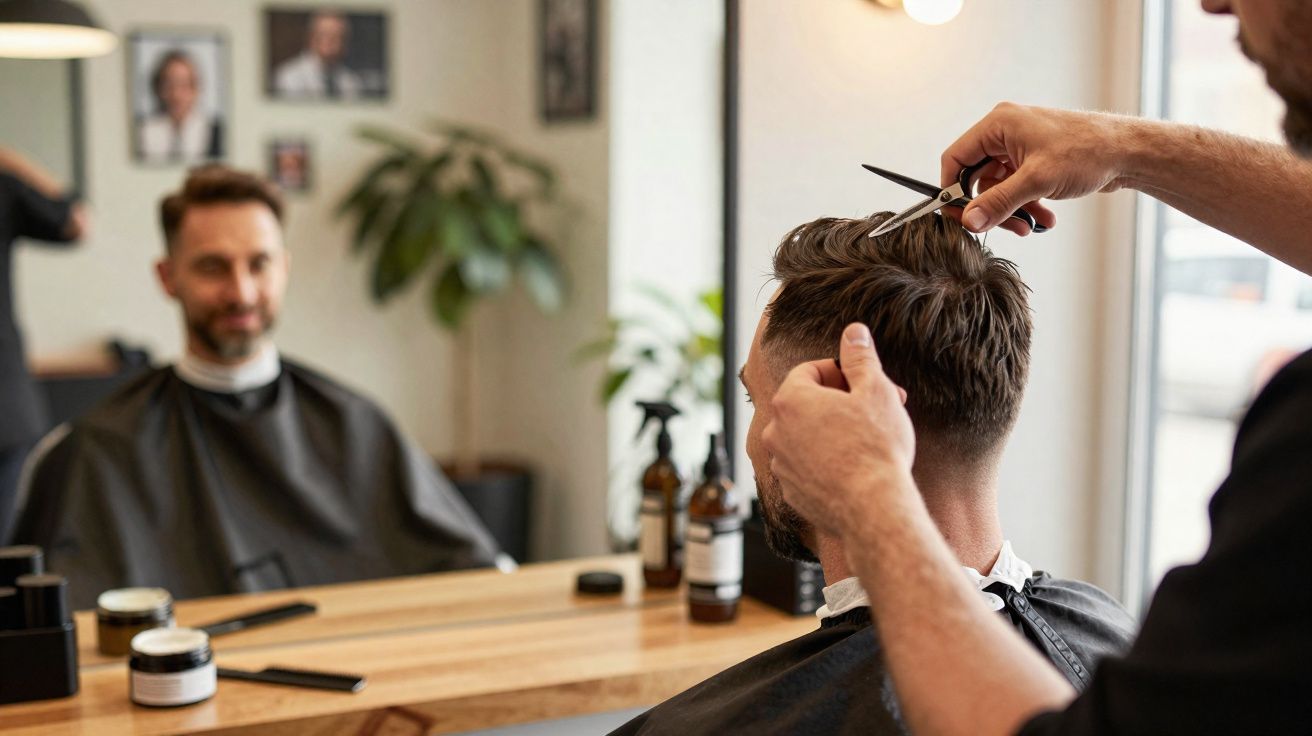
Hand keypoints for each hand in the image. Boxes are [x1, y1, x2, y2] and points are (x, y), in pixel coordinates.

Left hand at [762, 323, 915, 538]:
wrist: (873, 508)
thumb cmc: (875, 446)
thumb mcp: (875, 391)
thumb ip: (860, 358)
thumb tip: (853, 332)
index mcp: (790, 400)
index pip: (809, 371)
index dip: (840, 373)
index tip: (863, 384)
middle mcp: (775, 432)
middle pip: (807, 404)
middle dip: (841, 403)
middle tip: (876, 410)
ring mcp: (780, 465)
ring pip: (806, 437)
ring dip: (832, 432)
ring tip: (867, 440)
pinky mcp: (791, 492)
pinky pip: (807, 466)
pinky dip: (826, 462)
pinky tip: (855, 468)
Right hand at [942, 103, 1137, 234]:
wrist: (1127, 152)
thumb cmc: (1088, 151)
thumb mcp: (1037, 181)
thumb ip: (998, 203)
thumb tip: (969, 221)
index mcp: (999, 124)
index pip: (956, 158)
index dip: (951, 190)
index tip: (959, 216)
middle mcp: (1005, 132)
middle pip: (977, 177)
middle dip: (990, 207)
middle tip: (1006, 227)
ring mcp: (1020, 146)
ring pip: (998, 187)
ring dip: (1012, 210)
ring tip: (1032, 225)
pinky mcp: (1034, 160)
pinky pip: (1016, 188)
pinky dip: (1026, 205)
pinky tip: (1044, 217)